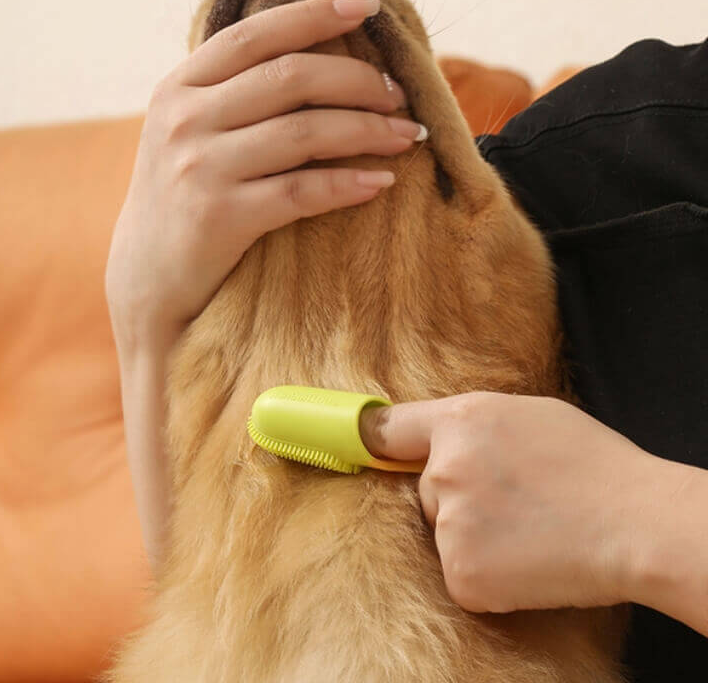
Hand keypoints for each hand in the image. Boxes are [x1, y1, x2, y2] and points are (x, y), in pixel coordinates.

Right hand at [104, 0, 425, 351]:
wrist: (148, 276)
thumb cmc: (185, 197)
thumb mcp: (190, 133)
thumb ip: (233, 95)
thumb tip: (319, 61)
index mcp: (179, 87)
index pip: (255, 35)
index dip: (314, 14)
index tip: (368, 8)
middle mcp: (185, 119)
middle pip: (290, 78)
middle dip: (358, 80)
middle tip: (399, 96)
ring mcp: (199, 167)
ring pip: (304, 132)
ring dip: (368, 130)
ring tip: (407, 136)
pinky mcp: (219, 217)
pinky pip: (300, 191)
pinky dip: (347, 184)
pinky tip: (380, 182)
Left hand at [359, 392, 665, 613]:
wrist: (638, 523)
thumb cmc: (592, 463)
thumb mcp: (529, 414)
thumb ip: (473, 423)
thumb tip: (440, 437)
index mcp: (460, 421)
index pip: (388, 429)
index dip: (370, 439)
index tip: (353, 446)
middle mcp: (444, 469)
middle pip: (426, 490)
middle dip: (458, 498)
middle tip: (515, 501)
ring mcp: (451, 523)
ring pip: (445, 533)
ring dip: (474, 538)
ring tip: (530, 529)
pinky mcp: (463, 574)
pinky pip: (461, 574)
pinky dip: (487, 575)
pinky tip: (528, 561)